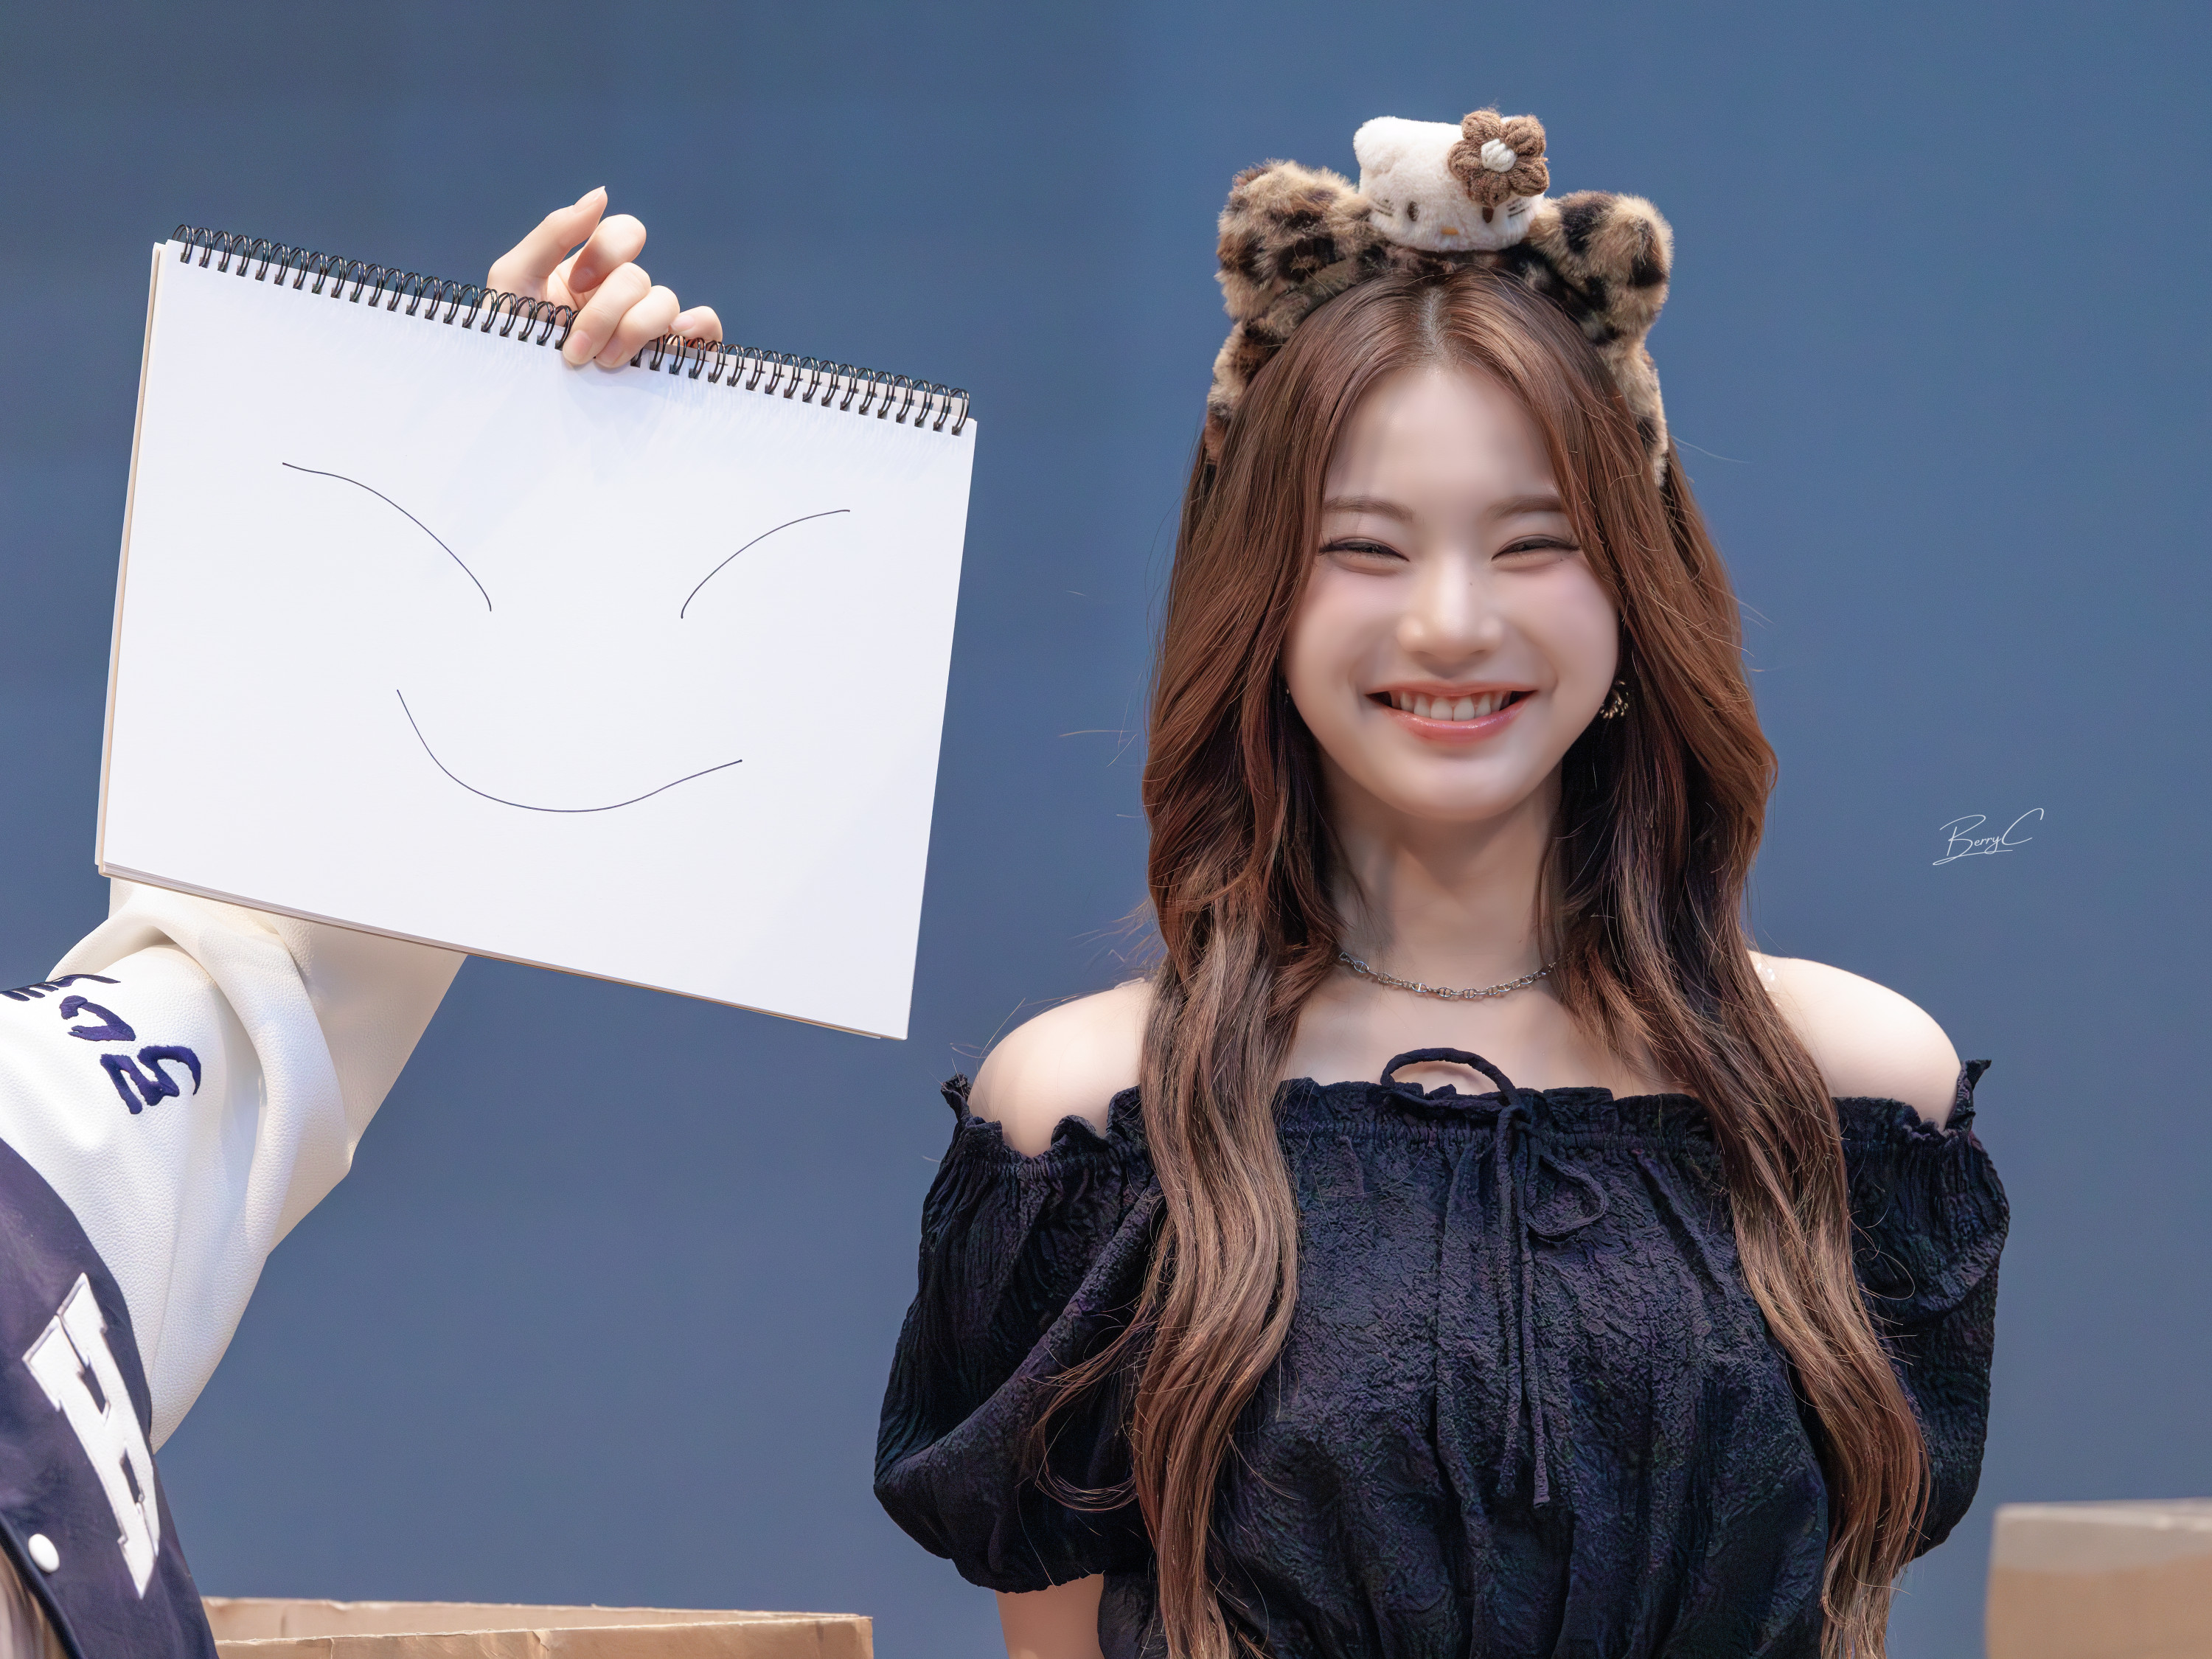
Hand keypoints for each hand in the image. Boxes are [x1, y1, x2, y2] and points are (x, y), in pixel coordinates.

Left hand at [486, 187, 723, 369]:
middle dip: (605, 313)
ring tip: (605, 365)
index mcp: (590, 273)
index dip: (606, 252)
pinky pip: (705, 330)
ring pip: (666, 303)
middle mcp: (623, 299)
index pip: (623, 235)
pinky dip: (698, 327)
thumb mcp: (514, 278)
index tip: (577, 284)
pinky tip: (672, 340)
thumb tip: (602, 194)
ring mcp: (649, 329)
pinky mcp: (672, 359)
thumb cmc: (506, 343)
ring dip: (634, 331)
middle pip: (637, 279)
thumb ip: (554, 232)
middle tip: (575, 350)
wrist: (518, 406)